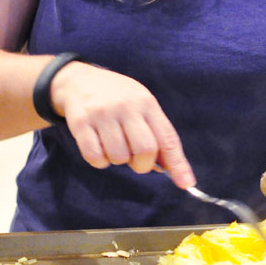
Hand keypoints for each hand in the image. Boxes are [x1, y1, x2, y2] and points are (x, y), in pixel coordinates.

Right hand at [50, 61, 194, 189]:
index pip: (167, 138)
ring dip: (118, 160)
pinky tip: (99, 146)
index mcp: (146, 102)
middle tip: (134, 158)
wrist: (79, 80)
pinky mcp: (80, 123)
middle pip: (145, 150)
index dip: (178, 164)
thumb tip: (170, 169)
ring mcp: (102, 114)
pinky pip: (95, 157)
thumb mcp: (141, 105)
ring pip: (119, 157)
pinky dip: (100, 161)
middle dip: (142, 164)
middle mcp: (125, 106)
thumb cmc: (117, 98)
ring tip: (113, 145)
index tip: (186, 184)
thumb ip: (156, 133)